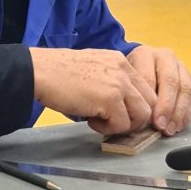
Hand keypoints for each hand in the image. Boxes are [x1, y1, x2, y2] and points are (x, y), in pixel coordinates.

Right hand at [29, 47, 156, 134]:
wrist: (40, 72)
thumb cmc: (58, 73)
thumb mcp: (92, 69)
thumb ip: (110, 83)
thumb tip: (120, 108)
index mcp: (120, 61)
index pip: (145, 88)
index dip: (136, 107)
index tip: (123, 116)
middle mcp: (124, 70)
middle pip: (150, 102)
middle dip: (135, 119)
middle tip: (114, 123)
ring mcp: (119, 84)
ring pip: (142, 115)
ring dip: (124, 125)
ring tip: (101, 121)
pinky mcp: (109, 99)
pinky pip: (122, 125)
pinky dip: (107, 128)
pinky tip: (90, 120)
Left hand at [127, 45, 190, 135]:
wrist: (140, 65)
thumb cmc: (129, 76)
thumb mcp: (123, 79)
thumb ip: (131, 94)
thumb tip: (138, 118)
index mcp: (145, 54)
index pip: (149, 78)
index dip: (150, 101)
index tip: (148, 120)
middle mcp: (165, 56)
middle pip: (170, 82)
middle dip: (167, 107)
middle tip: (162, 126)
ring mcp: (180, 65)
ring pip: (185, 89)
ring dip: (179, 112)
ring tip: (171, 128)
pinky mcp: (190, 76)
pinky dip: (188, 111)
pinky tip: (180, 124)